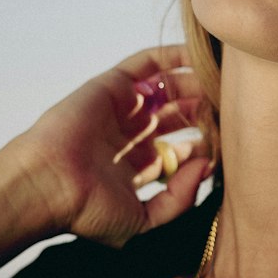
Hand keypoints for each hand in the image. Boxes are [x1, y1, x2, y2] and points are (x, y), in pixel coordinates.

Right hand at [9, 46, 211, 247]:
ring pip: (166, 89)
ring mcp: (120, 110)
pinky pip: (147, 64)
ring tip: (222, 82)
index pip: (178, 150)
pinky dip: (171, 57)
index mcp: (134, 168)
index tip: (231, 143)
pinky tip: (198, 55)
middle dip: (203, 112)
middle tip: (231, 108)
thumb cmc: (85, 211)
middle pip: (177, 116)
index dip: (204, 145)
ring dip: (194, 84)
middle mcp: (129, 136)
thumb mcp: (143, 221)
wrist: (47, 186)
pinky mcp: (112, 86)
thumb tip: (207, 165)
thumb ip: (179, 199)